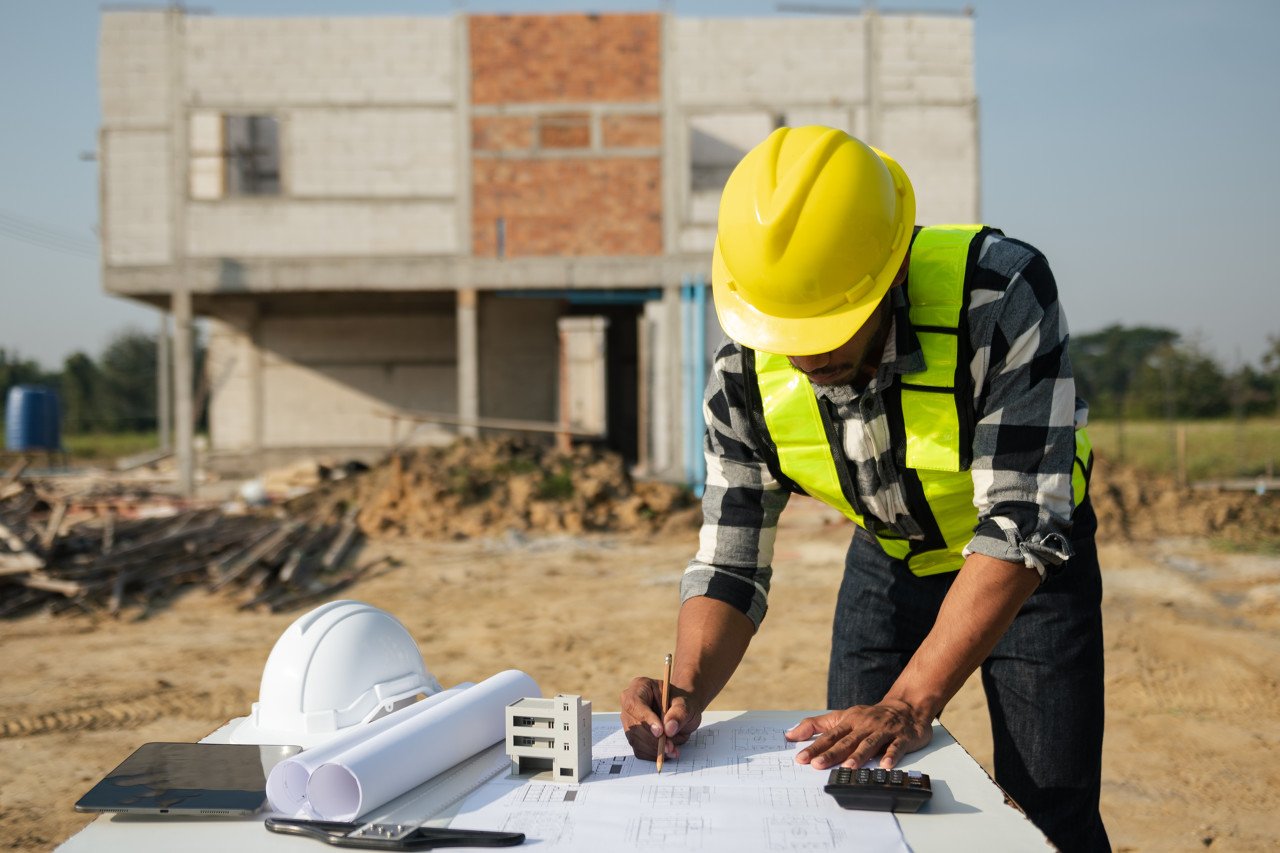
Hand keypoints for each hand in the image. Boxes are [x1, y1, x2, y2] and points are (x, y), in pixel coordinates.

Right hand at [619, 676, 701, 761]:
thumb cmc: (682, 704)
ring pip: (635, 739)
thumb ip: (679, 714)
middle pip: (633, 725)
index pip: (634, 703)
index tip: (660, 732)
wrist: (681, 712)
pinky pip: (639, 750)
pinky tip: (667, 752)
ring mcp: (629, 721)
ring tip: (672, 749)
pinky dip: (653, 754)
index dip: (646, 719)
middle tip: (670, 746)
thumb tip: (669, 729)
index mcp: (640, 686)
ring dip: (654, 749)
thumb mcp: (686, 704)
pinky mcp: (633, 737)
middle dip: (653, 739)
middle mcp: (629, 704)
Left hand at [785, 700, 931, 770]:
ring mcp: (883, 731)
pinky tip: (886, 765)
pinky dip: (891, 755)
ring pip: (870, 744)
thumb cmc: (869, 716)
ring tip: (848, 767)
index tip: (801, 759)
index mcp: (849, 721)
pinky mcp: (902, 738)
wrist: (906, 708)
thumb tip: (790, 735)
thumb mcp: (843, 717)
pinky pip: (896, 747)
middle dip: (831, 753)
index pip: (829, 736)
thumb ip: (816, 725)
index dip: (815, 747)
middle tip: (818, 765)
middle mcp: (865, 726)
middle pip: (846, 741)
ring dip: (859, 755)